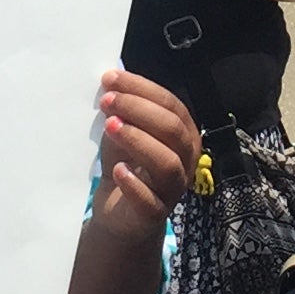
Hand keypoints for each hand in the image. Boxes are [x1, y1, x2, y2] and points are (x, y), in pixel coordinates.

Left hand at [91, 73, 200, 250]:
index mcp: (182, 133)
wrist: (119, 212)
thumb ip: (122, 111)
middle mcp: (186, 159)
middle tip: (108, 101)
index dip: (142, 90)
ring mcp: (174, 188)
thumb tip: (110, 82)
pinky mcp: (156, 214)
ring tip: (111, 127)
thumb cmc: (125, 164)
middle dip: (139, 110)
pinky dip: (134, 184)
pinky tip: (118, 170)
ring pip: (167, 162)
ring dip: (138, 140)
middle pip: (172, 129)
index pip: (170, 104)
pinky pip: (151, 200)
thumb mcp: (124, 132)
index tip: (112, 79)